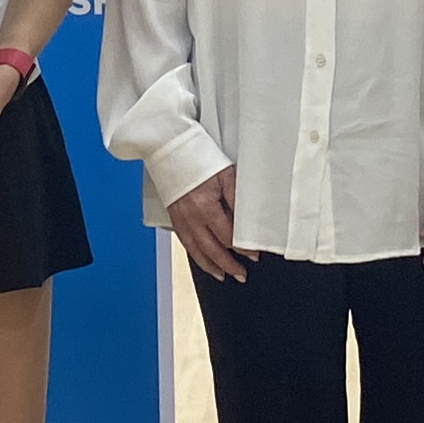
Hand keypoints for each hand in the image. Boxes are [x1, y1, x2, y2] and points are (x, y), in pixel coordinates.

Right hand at [168, 167, 249, 283]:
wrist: (170, 147)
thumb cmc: (197, 156)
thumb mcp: (225, 174)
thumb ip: (237, 198)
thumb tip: (247, 220)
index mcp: (206, 207)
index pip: (228, 236)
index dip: (242, 248)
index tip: (253, 254)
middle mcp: (191, 217)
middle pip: (212, 249)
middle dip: (228, 265)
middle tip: (241, 274)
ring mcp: (181, 219)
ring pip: (196, 251)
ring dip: (211, 265)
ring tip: (223, 275)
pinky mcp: (174, 217)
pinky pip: (185, 243)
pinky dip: (196, 255)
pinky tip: (203, 260)